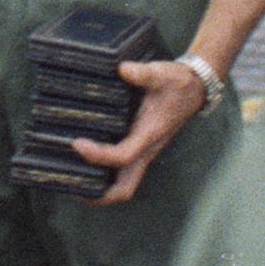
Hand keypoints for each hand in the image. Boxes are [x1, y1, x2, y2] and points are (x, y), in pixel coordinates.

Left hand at [70, 58, 211, 203]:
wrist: (194, 90)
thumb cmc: (176, 83)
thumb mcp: (161, 74)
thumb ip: (143, 73)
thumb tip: (123, 70)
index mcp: (149, 135)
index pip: (123, 156)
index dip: (99, 155)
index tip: (77, 144)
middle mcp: (146, 151)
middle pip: (124, 189)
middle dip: (98, 195)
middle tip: (71, 186)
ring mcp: (144, 153)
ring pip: (123, 185)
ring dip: (99, 189)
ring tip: (71, 180)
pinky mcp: (140, 150)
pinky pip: (122, 173)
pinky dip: (104, 176)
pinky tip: (85, 165)